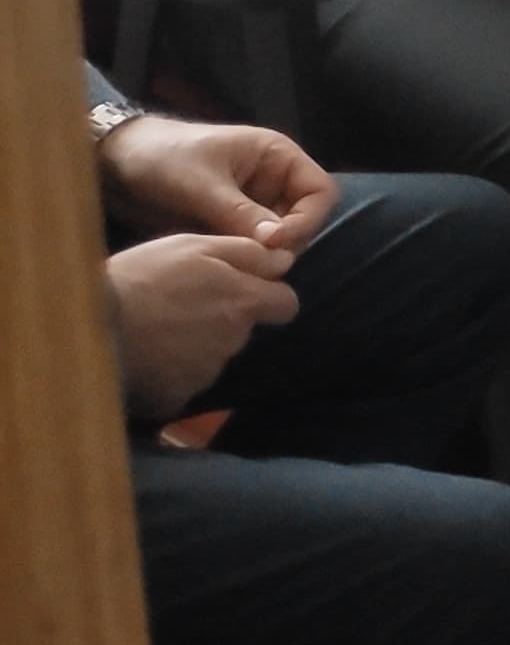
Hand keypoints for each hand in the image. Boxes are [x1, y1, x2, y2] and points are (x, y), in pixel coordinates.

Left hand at [97, 115, 335, 251]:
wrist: (114, 162)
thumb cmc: (163, 158)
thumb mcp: (202, 185)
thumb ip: (241, 214)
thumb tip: (277, 245)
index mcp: (277, 157)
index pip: (319, 192)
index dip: (306, 220)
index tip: (274, 243)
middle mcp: (272, 181)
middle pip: (301, 220)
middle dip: (282, 243)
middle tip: (253, 263)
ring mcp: (251, 204)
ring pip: (275, 238)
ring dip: (259, 254)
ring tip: (231, 264)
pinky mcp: (228, 224)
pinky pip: (247, 246)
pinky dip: (239, 258)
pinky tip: (219, 265)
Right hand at [105, 234, 297, 420]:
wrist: (88, 325)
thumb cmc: (142, 276)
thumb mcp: (193, 246)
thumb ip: (246, 253)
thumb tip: (286, 260)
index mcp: (243, 302)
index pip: (286, 305)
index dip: (268, 297)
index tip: (243, 292)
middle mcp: (233, 340)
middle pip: (243, 330)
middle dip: (224, 319)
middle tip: (182, 306)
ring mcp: (205, 372)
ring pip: (213, 356)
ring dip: (195, 345)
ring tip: (157, 329)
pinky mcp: (176, 397)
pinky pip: (182, 383)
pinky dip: (170, 373)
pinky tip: (145, 355)